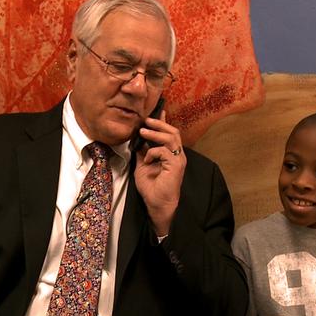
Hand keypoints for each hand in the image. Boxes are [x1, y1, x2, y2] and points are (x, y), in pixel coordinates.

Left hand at [133, 110, 185, 236]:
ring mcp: (178, 160)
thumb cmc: (152, 188)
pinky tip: (147, 159)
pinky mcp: (176, 166)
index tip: (158, 111)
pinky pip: (164, 151)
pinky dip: (153, 152)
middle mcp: (177, 155)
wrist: (158, 204)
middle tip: (146, 120)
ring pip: (171, 138)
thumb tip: (137, 141)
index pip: (169, 134)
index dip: (163, 122)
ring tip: (143, 131)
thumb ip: (143, 153)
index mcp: (170, 154)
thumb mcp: (143, 166)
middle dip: (159, 124)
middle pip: (173, 132)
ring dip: (156, 133)